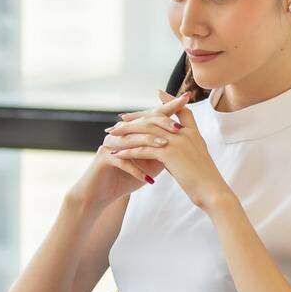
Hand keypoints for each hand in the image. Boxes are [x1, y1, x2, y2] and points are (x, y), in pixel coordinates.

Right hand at [67, 90, 191, 207]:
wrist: (103, 193)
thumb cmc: (128, 177)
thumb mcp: (151, 163)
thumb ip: (164, 150)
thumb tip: (185, 140)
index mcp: (133, 130)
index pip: (153, 115)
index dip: (169, 107)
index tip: (186, 98)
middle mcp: (121, 132)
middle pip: (143, 123)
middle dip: (161, 124)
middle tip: (178, 128)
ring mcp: (111, 144)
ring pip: (132, 139)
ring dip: (149, 143)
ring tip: (164, 148)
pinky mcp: (104, 158)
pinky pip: (122, 161)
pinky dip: (136, 170)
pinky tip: (148, 179)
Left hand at [103, 88, 230, 209]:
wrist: (213, 192)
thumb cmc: (205, 181)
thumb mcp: (197, 160)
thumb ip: (184, 151)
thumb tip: (169, 152)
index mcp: (194, 134)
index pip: (182, 110)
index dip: (171, 101)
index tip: (158, 94)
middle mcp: (186, 134)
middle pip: (156, 118)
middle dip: (137, 118)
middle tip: (121, 119)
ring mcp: (178, 142)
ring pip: (146, 132)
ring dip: (127, 134)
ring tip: (112, 136)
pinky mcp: (169, 154)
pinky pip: (143, 150)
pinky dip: (128, 152)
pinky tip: (116, 155)